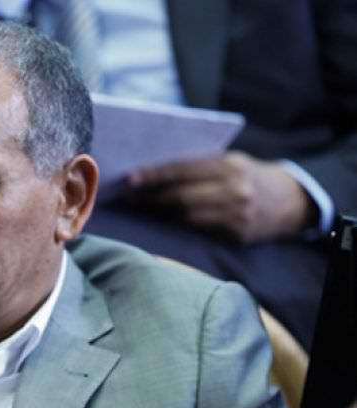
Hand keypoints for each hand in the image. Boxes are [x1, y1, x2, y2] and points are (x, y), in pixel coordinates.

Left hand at [127, 151, 313, 243]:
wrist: (290, 202)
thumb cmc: (247, 176)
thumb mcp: (230, 162)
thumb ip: (199, 166)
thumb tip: (151, 172)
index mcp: (229, 165)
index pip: (183, 169)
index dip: (154, 175)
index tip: (129, 179)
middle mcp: (234, 189)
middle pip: (181, 196)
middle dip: (149, 198)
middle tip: (125, 199)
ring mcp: (236, 215)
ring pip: (186, 217)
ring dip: (158, 215)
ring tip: (136, 212)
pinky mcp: (236, 236)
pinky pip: (198, 232)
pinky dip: (176, 228)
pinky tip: (158, 225)